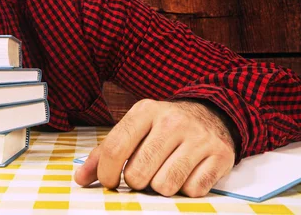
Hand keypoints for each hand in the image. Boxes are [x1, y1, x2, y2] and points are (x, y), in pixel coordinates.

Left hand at [74, 99, 235, 196]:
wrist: (212, 114)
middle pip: (138, 174)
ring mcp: (198, 138)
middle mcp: (172, 121)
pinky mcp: (220, 155)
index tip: (109, 180)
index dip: (106, 172)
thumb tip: (81, 179)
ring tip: (165, 171)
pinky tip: (187, 172)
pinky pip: (192, 191)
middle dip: (136, 182)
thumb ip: (105, 152)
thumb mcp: (135, 128)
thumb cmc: (164, 127)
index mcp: (145, 110)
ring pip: (164, 186)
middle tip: (143, 174)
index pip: (115, 148)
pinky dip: (186, 189)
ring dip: (161, 187)